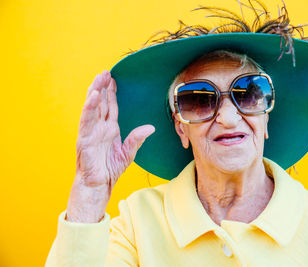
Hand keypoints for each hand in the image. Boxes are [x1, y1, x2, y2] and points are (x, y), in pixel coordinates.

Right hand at [66, 71, 154, 221]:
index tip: (113, 79)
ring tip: (99, 78)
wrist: (99, 185)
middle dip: (102, 87)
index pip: (110, 107)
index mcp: (110, 130)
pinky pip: (87, 120)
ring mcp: (91, 132)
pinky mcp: (85, 138)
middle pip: (101, 103)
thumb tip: (151, 128)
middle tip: (105, 72)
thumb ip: (137, 139)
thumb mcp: (128, 153)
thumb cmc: (111, 170)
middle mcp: (100, 128)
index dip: (111, 93)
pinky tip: (93, 95)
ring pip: (93, 107)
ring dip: (95, 92)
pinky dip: (89, 107)